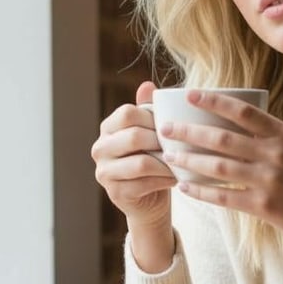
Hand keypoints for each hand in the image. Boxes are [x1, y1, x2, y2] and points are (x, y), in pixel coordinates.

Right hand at [91, 82, 175, 270]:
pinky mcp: (115, 193)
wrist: (150, 199)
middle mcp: (100, 148)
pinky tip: (177, 179)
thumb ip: (149, 110)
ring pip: (141, 163)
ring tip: (182, 162)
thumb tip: (148, 84)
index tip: (173, 126)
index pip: (128, 113)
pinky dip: (165, 180)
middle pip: (134, 136)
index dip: (154, 118)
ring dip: (166, 163)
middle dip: (162, 141)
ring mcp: (104, 172)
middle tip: (182, 146)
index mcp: (108, 128)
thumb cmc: (154, 159)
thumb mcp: (152, 133)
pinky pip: (145, 183)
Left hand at [161, 89, 282, 281]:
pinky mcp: (263, 206)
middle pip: (222, 139)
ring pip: (218, 167)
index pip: (243, 111)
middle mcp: (275, 155)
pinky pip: (224, 197)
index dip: (214, 101)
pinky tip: (185, 187)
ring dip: (189, 161)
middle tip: (166, 128)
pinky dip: (202, 192)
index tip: (189, 94)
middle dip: (189, 132)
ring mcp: (268, 181)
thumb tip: (228, 119)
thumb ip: (267, 134)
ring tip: (170, 156)